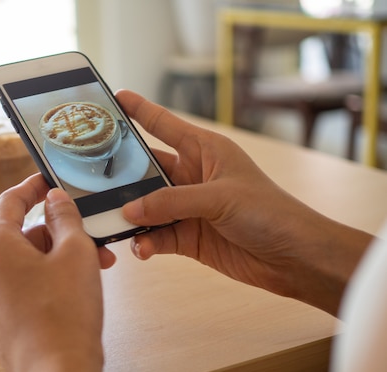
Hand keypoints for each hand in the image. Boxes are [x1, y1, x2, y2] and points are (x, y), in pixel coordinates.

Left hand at [0, 173, 112, 371]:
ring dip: (57, 262)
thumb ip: (64, 217)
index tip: (47, 182)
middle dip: (59, 236)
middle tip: (92, 241)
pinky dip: (45, 283)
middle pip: (22, 237)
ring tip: (93, 271)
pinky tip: (73, 293)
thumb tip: (55, 200)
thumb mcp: (75, 252)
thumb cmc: (65, 314)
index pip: (10, 201)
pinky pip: (21, 289)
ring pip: (25, 265)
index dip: (32, 187)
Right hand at [117, 90, 372, 314]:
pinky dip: (146, 242)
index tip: (113, 98)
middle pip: (146, 169)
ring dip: (131, 215)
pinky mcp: (188, 237)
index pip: (164, 124)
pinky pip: (156, 236)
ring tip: (113, 221)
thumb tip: (130, 210)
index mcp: (204, 150)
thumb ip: (171, 202)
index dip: (138, 110)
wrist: (293, 257)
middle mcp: (192, 176)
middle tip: (93, 178)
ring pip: (146, 206)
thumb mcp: (219, 198)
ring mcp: (188, 208)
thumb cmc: (269, 212)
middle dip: (122, 175)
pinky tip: (141, 248)